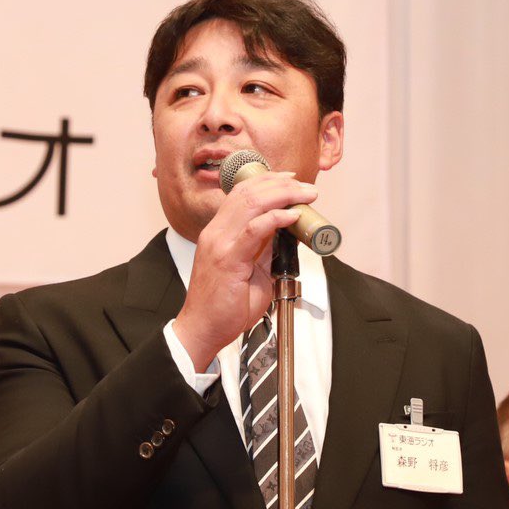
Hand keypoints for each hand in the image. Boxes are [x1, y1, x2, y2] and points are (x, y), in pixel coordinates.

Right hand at [172, 171, 316, 367]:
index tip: (291, 179)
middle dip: (280, 183)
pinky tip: (292, 216)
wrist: (203, 330)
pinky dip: (275, 218)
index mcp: (219, 232)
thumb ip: (262, 247)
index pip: (242, 193)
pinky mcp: (226, 258)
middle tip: (305, 186)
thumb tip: (283, 230)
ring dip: (283, 195)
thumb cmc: (224, 306)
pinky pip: (253, 229)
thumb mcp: (250, 269)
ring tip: (304, 195)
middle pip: (247, 191)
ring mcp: (219, 243)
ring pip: (250, 203)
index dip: (267, 180)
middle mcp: (216, 232)